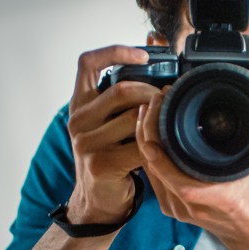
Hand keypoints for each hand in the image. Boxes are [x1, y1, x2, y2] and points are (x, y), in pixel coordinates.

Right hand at [66, 45, 159, 223]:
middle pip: (122, 90)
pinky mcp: (101, 164)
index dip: (115, 52)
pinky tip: (165, 147)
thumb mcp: (111, 123)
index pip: (88, 63)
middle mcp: (77, 120)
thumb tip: (152, 48)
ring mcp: (86, 143)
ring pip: (133, 118)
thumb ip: (124, 97)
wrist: (98, 201)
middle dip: (153, 92)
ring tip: (170, 124)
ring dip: (158, 120)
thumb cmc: (111, 157)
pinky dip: (158, 145)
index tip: (144, 55)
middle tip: (171, 100)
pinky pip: (140, 146)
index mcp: (79, 104)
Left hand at [135, 86, 248, 247]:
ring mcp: (178, 208)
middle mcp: (189, 204)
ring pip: (149, 169)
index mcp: (211, 194)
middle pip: (152, 162)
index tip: (160, 111)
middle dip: (148, 127)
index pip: (170, 168)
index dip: (158, 140)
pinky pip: (153, 177)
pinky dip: (150, 154)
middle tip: (156, 99)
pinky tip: (152, 133)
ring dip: (146, 138)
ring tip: (152, 110)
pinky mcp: (172, 208)